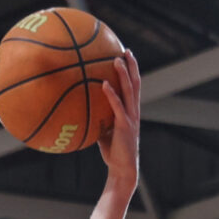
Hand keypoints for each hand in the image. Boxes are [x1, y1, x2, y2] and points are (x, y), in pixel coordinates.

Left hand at [97, 49, 140, 188]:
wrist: (122, 169)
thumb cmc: (112, 151)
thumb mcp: (104, 131)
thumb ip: (98, 118)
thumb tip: (83, 109)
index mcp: (130, 111)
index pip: (133, 86)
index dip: (131, 71)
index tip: (125, 56)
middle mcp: (133, 111)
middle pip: (135, 83)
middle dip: (132, 66)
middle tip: (125, 50)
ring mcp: (131, 117)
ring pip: (130, 91)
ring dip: (124, 74)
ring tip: (117, 60)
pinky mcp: (125, 126)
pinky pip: (118, 107)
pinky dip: (111, 95)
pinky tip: (104, 84)